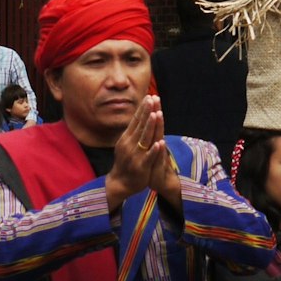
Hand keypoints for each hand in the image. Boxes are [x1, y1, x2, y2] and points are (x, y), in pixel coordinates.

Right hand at [105, 94, 169, 208]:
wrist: (120, 183)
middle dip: (147, 112)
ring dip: (150, 126)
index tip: (149, 97)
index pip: (136, 120)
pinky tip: (160, 143)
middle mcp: (130, 144)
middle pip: (140, 126)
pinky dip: (154, 150)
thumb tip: (140, 117)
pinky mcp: (141, 167)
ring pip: (144, 138)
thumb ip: (134, 132)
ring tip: (155, 115)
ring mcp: (135, 155)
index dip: (143, 109)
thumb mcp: (127, 145)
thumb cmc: (126, 162)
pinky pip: (148, 157)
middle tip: (153, 98)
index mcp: (127, 138)